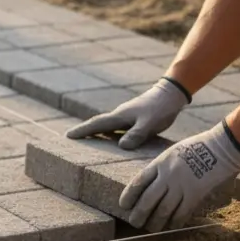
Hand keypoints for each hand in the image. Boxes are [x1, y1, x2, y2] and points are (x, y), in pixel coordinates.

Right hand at [65, 77, 190, 148]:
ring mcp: (127, 116)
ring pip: (107, 126)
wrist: (171, 93)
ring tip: (88, 142)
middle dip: (85, 131)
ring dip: (97, 132)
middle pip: (98, 124)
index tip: (68, 135)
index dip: (82, 130)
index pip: (96, 124)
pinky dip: (110, 133)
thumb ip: (137, 134)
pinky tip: (114, 140)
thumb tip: (122, 146)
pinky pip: (117, 127)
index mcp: (119, 116)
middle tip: (71, 138)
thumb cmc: (161, 108)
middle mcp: (120, 116)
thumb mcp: (149, 123)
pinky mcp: (135, 118)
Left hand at [119, 122, 239, 231]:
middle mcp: (167, 176)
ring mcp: (181, 186)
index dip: (129, 195)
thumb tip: (153, 183)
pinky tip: (171, 226)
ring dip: (155, 222)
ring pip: (163, 209)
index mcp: (160, 163)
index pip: (138, 182)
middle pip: (147, 199)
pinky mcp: (196, 194)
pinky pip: (182, 212)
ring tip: (151, 228)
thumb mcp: (173, 152)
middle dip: (139, 214)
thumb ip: (163, 168)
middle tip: (134, 223)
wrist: (222, 146)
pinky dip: (175, 221)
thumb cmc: (198, 147)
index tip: (123, 205)